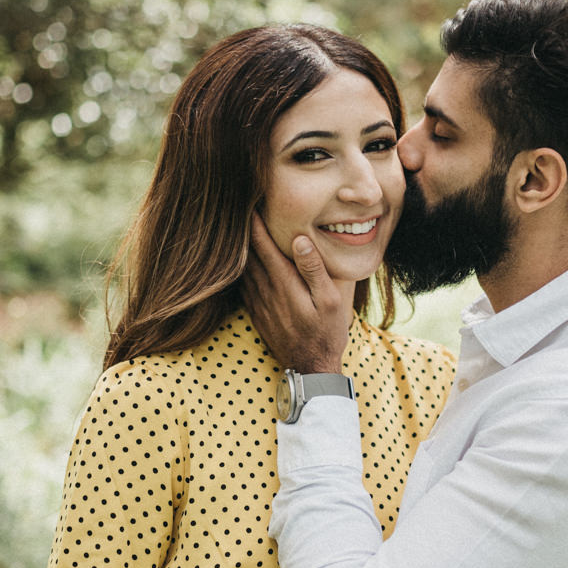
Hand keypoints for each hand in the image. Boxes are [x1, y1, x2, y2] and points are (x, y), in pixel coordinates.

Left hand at [243, 213, 349, 374]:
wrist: (310, 367)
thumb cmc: (326, 332)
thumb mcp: (330, 300)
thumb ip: (314, 269)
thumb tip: (299, 239)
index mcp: (283, 282)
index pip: (262, 244)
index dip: (254, 221)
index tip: (248, 201)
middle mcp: (266, 290)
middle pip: (247, 252)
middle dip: (243, 229)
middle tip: (237, 207)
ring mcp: (258, 302)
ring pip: (242, 267)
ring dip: (239, 248)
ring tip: (236, 228)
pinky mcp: (256, 312)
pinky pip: (242, 284)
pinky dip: (239, 268)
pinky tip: (241, 260)